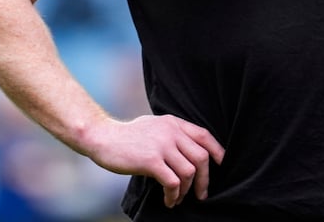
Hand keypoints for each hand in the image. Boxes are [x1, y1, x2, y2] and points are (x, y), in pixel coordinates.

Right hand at [84, 114, 224, 207]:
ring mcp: (162, 146)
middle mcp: (171, 132)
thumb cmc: (127, 136)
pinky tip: (169, 200)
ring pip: (189, 172)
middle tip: (201, 193)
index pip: (204, 135)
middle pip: (201, 157)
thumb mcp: (154, 125)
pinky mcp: (151, 161)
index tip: (220, 165)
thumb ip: (172, 133)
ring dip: (187, 190)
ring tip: (178, 198)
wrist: (102, 137)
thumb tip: (189, 149)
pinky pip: (173, 182)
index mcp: (173, 123)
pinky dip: (174, 195)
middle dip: (204, 179)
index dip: (217, 151)